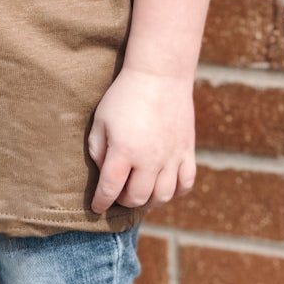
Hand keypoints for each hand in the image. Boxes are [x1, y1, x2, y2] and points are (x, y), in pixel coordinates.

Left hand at [86, 68, 196, 214]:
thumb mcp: (100, 120)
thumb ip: (97, 150)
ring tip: (140, 192)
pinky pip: (185, 183)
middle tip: (118, 193)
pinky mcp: (187, 151)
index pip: (109, 190)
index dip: (100, 203)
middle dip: (123, 201)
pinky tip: (164, 186)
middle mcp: (149, 159)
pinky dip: (175, 191)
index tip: (96, 208)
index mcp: (124, 152)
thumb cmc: (124, 96)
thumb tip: (104, 174)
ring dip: (148, 201)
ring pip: (162, 196)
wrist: (160, 74)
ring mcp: (171, 157)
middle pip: (137, 198)